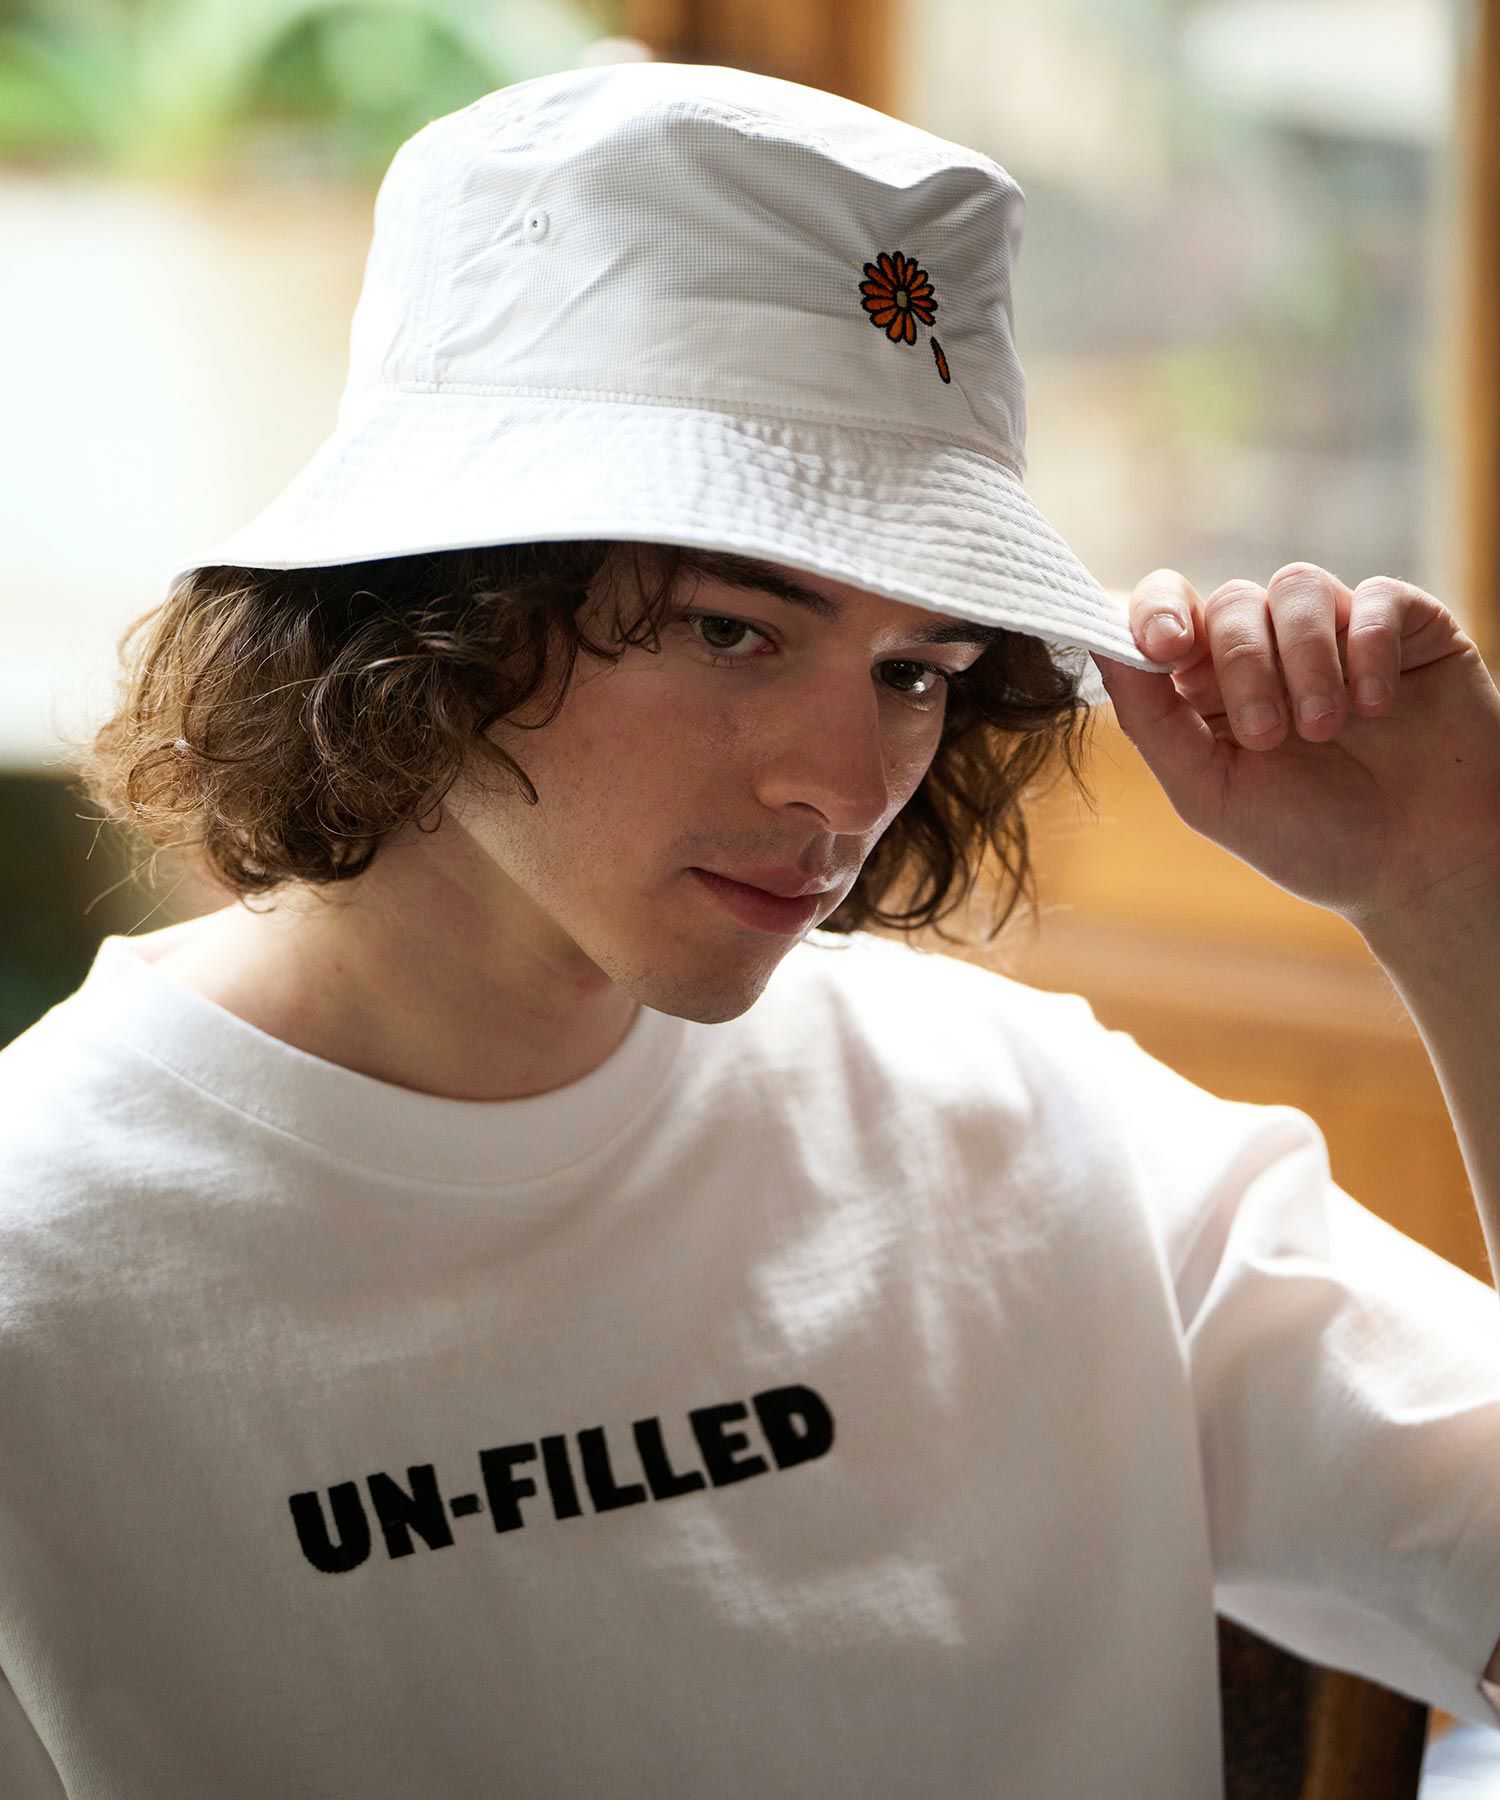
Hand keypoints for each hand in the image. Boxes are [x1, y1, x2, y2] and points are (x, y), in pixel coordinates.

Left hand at [1089, 562, 1499, 938]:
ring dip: (1304, 660)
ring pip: (1295, 587)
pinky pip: (1374, 595)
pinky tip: (1378, 704)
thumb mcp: (1210, 792)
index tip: (1163, 646)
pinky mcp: (1406, 625)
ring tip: (1325, 728)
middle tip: (1269, 735)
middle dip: (1242, 666)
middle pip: (1229, 603)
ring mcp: (1337, 632)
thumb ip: (1151, 721)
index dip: (1154, 613)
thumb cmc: (1312, 839)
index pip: (1165, 613)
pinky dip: (1367, 646)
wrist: (1422, 868)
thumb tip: (1100, 647)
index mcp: (1209, 687)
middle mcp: (1269, 650)